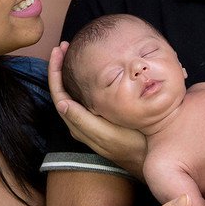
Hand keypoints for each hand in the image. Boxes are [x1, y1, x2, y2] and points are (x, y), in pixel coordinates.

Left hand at [49, 41, 145, 174]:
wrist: (149, 158)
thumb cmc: (131, 145)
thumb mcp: (107, 133)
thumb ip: (83, 121)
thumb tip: (61, 104)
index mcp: (78, 124)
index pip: (58, 93)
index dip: (55, 71)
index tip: (58, 50)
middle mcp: (79, 122)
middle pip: (62, 90)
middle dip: (60, 67)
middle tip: (63, 46)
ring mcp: (88, 120)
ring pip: (72, 92)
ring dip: (69, 72)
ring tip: (72, 54)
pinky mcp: (99, 119)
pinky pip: (83, 96)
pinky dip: (82, 80)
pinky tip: (91, 70)